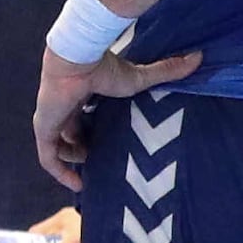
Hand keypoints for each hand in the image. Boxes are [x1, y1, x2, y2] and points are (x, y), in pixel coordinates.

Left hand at [32, 44, 204, 187]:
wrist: (79, 58)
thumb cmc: (106, 67)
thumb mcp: (140, 78)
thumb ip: (167, 71)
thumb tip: (198, 57)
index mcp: (82, 94)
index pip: (83, 116)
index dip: (93, 131)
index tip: (109, 143)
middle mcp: (64, 107)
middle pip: (70, 133)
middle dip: (84, 147)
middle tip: (103, 160)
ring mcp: (51, 118)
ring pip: (59, 147)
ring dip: (73, 160)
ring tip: (93, 172)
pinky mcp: (44, 130)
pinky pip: (49, 159)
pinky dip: (61, 173)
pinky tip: (78, 185)